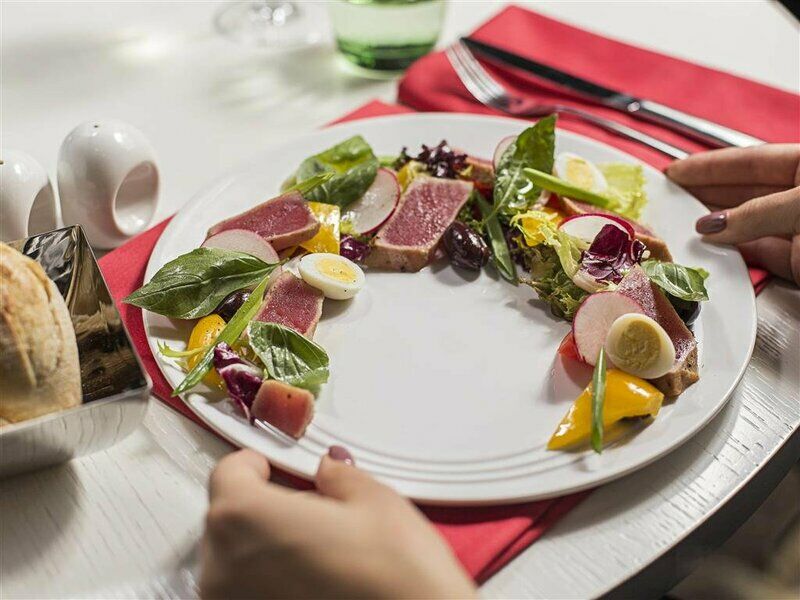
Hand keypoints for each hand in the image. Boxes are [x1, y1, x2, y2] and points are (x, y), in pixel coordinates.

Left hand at [200, 447, 475, 599]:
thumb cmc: (396, 581)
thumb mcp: (376, 502)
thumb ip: (337, 476)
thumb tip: (329, 470)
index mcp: (245, 517)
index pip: (228, 472)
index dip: (257, 464)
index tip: (275, 467)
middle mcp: (222, 568)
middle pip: (230, 518)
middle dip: (266, 507)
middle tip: (313, 510)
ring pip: (238, 560)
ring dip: (267, 549)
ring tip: (321, 553)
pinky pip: (247, 593)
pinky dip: (271, 584)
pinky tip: (314, 583)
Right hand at [665, 144, 799, 284]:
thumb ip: (756, 213)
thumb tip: (713, 225)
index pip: (751, 162)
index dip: (710, 166)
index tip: (676, 171)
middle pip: (745, 193)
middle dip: (707, 196)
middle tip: (672, 200)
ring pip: (749, 226)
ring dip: (717, 230)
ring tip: (684, 228)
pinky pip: (760, 255)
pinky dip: (735, 256)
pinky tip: (712, 253)